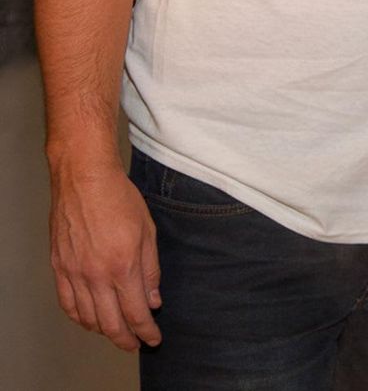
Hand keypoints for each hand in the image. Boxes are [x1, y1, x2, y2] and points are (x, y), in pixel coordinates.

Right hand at [48, 161, 161, 351]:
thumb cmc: (118, 197)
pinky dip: (79, 318)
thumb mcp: (147, 230)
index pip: (136, 313)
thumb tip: (153, 300)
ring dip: (104, 331)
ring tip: (116, 332)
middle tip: (136, 345)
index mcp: (123, 266)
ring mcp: (74, 273)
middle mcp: (96, 275)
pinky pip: (67, 304)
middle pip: (111, 324)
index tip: (153, 339)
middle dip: (126, 340)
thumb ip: (151, 270)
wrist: (84, 178)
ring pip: (88, 319)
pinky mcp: (59, 268)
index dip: (146, 332)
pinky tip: (89, 319)